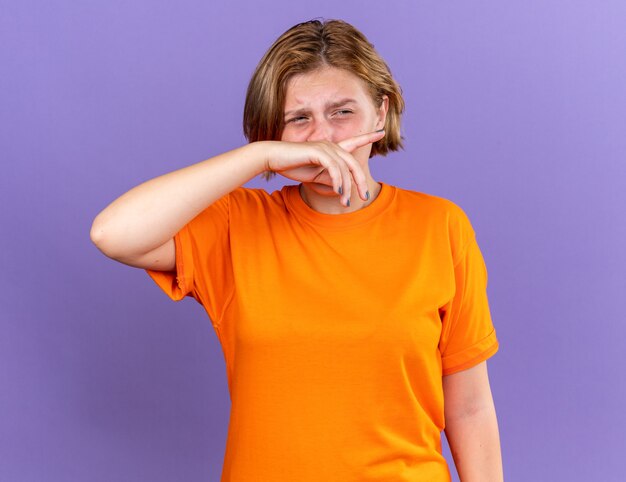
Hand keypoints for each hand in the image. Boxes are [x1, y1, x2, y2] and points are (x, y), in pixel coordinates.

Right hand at [262, 130, 384, 204]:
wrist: (273, 158)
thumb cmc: (292, 166)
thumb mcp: (315, 176)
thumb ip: (330, 180)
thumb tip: (342, 189)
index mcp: (331, 150)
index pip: (353, 142)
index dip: (367, 137)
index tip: (381, 132)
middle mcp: (331, 146)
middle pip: (354, 164)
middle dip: (361, 182)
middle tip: (365, 197)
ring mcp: (325, 147)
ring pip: (345, 169)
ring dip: (347, 188)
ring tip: (346, 203)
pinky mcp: (318, 151)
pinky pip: (334, 168)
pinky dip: (338, 180)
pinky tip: (339, 191)